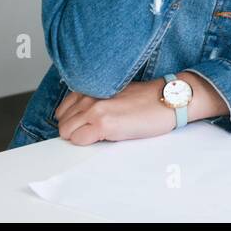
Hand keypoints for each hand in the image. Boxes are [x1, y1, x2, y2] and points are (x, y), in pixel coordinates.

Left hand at [54, 79, 177, 144]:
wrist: (167, 100)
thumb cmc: (146, 99)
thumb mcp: (114, 93)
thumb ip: (94, 101)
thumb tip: (80, 119)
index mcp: (91, 87)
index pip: (63, 111)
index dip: (73, 122)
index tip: (84, 126)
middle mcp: (89, 96)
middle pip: (63, 123)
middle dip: (74, 131)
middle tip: (94, 133)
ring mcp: (95, 109)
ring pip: (66, 132)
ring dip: (80, 137)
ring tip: (100, 135)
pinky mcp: (103, 124)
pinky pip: (78, 140)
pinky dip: (86, 143)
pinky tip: (104, 138)